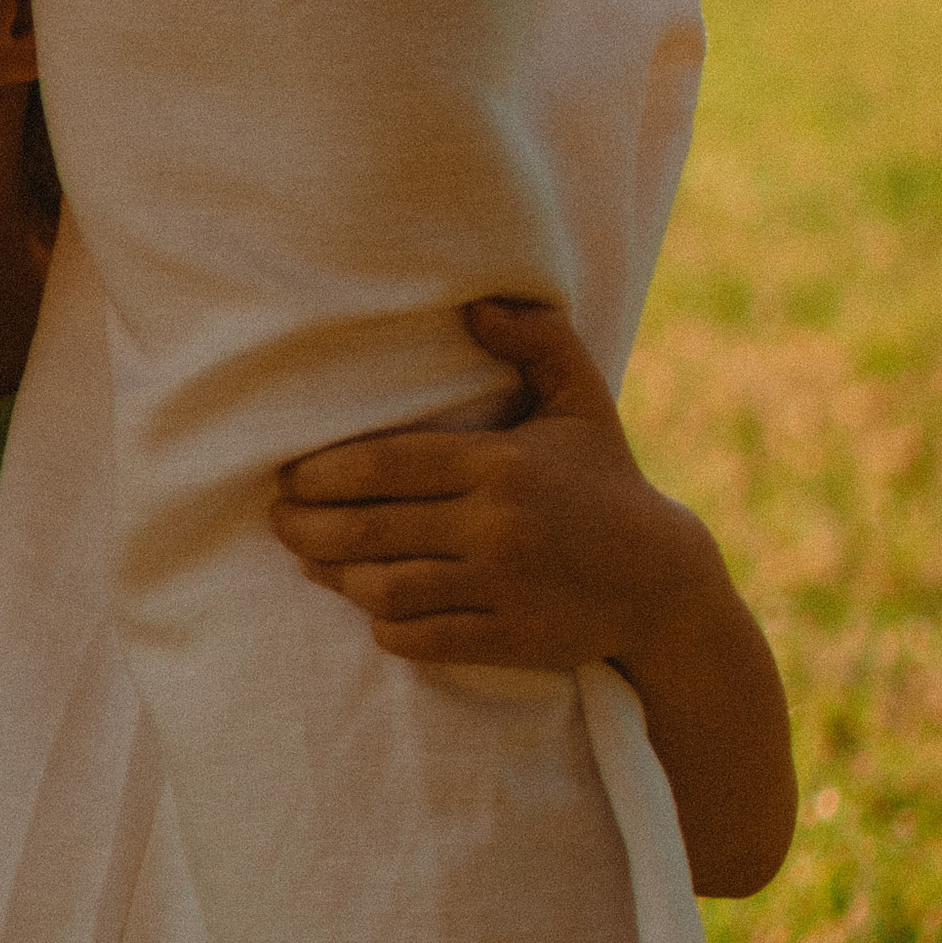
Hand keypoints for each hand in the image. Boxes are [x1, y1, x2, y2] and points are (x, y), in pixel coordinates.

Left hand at [271, 296, 715, 674]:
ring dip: (337, 577)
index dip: (327, 472)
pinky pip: (422, 637)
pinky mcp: (511, 638)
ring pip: (388, 587)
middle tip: (278, 521)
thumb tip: (478, 303)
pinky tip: (370, 610)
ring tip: (310, 562)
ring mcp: (503, 586)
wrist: (663, 583)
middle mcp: (497, 525)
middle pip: (374, 528)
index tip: (290, 477)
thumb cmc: (607, 483)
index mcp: (502, 463)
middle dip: (310, 527)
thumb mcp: (583, 402)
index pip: (390, 463)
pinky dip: (386, 627)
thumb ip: (539, 341)